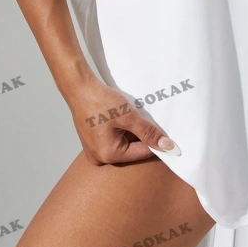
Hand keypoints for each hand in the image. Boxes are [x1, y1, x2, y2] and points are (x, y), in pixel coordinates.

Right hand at [65, 75, 180, 164]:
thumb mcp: (128, 116)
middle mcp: (100, 158)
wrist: (79, 88)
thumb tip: (168, 147)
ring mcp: (95, 151)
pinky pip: (115, 140)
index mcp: (108, 155)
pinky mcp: (94, 143)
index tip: (167, 133)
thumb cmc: (100, 101)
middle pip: (132, 150)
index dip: (155, 142)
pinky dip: (122, 130)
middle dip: (142, 136)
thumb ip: (148, 132)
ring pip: (125, 144)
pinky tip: (122, 118)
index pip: (142, 153)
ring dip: (132, 132)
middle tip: (145, 119)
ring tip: (130, 117)